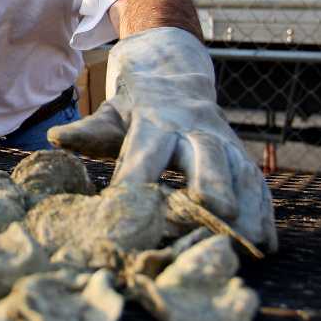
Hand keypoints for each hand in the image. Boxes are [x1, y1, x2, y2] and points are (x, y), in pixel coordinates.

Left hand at [48, 27, 276, 251]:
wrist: (174, 75)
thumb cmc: (133, 108)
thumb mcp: (110, 114)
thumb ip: (87, 131)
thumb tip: (54, 138)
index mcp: (155, 122)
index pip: (145, 152)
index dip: (137, 180)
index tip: (127, 211)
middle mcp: (195, 131)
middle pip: (206, 158)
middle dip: (211, 184)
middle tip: (214, 215)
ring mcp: (224, 144)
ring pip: (240, 173)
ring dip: (246, 209)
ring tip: (245, 246)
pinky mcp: (242, 158)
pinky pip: (258, 185)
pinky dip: (264, 213)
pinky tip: (266, 245)